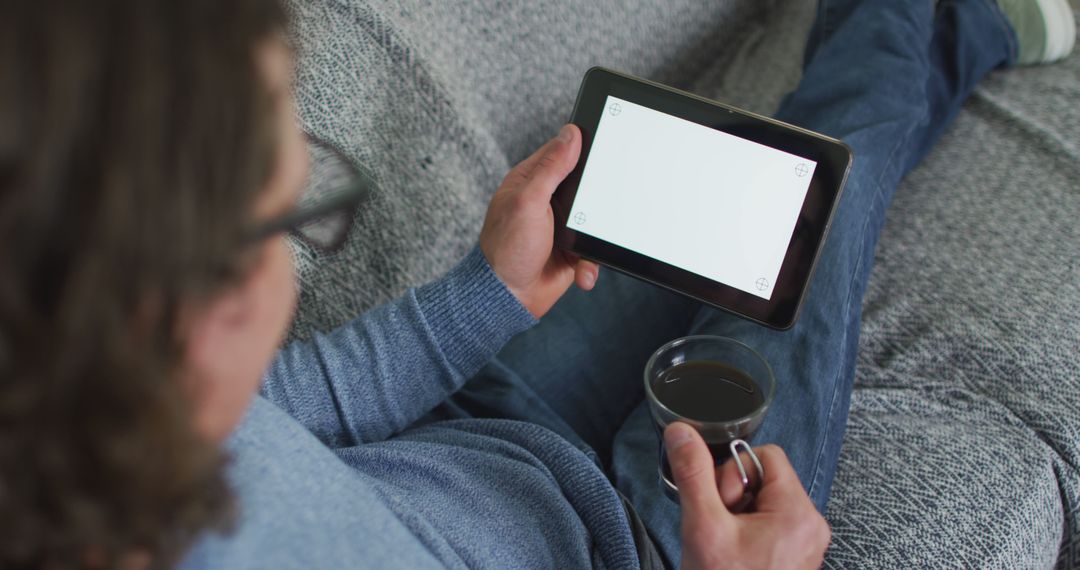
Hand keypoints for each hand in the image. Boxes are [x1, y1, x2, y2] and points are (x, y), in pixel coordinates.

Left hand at [479, 124, 599, 317]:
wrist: (508, 298)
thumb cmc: (507, 248)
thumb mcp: (528, 201)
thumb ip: (551, 168)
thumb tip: (570, 134)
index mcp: (532, 181)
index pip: (562, 152)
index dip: (584, 148)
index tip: (607, 147)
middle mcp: (548, 200)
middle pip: (586, 185)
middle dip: (600, 197)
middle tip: (602, 207)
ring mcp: (562, 226)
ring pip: (597, 218)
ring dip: (597, 237)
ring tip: (585, 248)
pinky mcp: (573, 250)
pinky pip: (594, 249)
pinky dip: (592, 263)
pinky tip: (582, 271)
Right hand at [664, 423, 830, 569]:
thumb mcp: (703, 527)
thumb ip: (692, 474)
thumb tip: (682, 432)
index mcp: (798, 513)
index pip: (766, 455)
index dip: (733, 471)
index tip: (719, 503)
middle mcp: (811, 526)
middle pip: (765, 477)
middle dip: (732, 494)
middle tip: (719, 527)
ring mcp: (805, 544)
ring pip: (763, 500)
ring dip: (735, 514)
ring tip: (724, 545)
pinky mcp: (795, 557)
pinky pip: (768, 523)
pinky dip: (744, 531)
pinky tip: (731, 555)